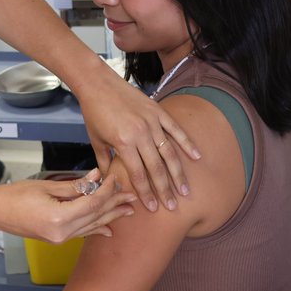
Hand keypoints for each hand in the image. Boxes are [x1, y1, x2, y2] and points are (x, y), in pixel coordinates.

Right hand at [0, 169, 135, 242]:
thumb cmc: (15, 196)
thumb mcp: (47, 186)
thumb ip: (75, 185)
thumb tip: (96, 177)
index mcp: (59, 218)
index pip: (93, 202)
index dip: (107, 190)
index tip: (117, 179)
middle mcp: (62, 233)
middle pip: (96, 216)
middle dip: (115, 205)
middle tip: (133, 196)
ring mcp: (60, 238)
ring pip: (92, 226)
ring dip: (110, 217)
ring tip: (128, 211)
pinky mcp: (57, 238)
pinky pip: (82, 232)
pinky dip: (96, 227)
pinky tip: (108, 228)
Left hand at [80, 74, 200, 211]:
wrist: (98, 83)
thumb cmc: (94, 112)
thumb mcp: (96, 140)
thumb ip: (105, 162)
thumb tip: (108, 183)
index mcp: (123, 142)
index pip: (138, 174)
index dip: (146, 193)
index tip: (153, 208)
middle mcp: (140, 133)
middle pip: (157, 167)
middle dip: (165, 190)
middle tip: (174, 207)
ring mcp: (151, 121)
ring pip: (169, 152)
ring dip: (178, 173)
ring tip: (185, 190)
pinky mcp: (158, 110)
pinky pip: (176, 130)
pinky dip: (187, 143)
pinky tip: (197, 157)